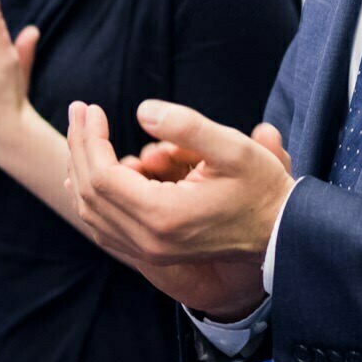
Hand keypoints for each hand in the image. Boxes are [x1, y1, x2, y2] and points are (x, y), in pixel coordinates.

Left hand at [66, 101, 296, 318]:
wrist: (282, 234)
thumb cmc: (261, 188)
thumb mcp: (233, 148)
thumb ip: (186, 127)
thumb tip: (141, 111)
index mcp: (163, 216)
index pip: (102, 176)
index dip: (90, 138)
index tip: (91, 107)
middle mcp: (149, 241)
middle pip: (90, 193)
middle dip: (79, 147)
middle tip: (78, 111)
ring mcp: (150, 252)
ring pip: (92, 215)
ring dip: (81, 172)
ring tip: (82, 135)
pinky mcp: (154, 254)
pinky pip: (105, 229)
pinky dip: (91, 199)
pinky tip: (88, 174)